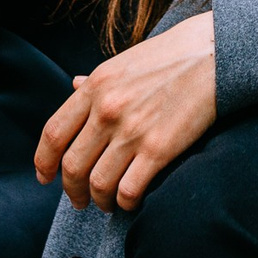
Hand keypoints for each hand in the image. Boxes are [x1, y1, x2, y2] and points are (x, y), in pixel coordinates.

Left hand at [34, 11, 218, 211]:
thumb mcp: (124, 62)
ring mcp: (132, 130)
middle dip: (72, 191)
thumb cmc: (171, 56)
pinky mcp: (159, 148)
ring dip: (99, 201)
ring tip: (107, 204)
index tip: (45, 177)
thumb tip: (73, 85)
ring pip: (98, 184)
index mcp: (96, 86)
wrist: (213, 53)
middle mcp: (107, 110)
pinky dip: (125, 203)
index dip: (44, 162)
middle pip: (72, 166)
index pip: (53, 133)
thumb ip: (96, 81)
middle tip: (79, 200)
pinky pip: (128, 190)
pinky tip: (131, 201)